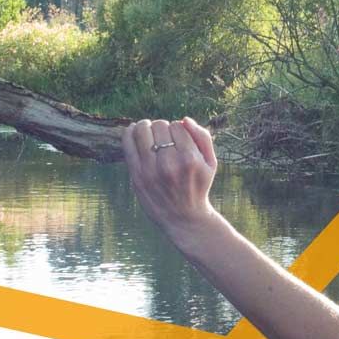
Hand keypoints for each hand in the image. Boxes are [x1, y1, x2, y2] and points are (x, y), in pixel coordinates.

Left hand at [122, 117, 220, 241]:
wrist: (184, 218)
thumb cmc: (198, 186)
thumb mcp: (211, 163)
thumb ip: (203, 137)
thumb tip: (184, 120)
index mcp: (190, 159)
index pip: (177, 125)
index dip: (178, 129)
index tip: (179, 139)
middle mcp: (169, 164)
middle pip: (159, 126)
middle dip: (162, 128)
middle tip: (164, 138)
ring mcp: (150, 171)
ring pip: (142, 130)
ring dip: (146, 126)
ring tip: (149, 132)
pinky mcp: (137, 176)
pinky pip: (128, 143)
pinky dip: (130, 132)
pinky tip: (134, 131)